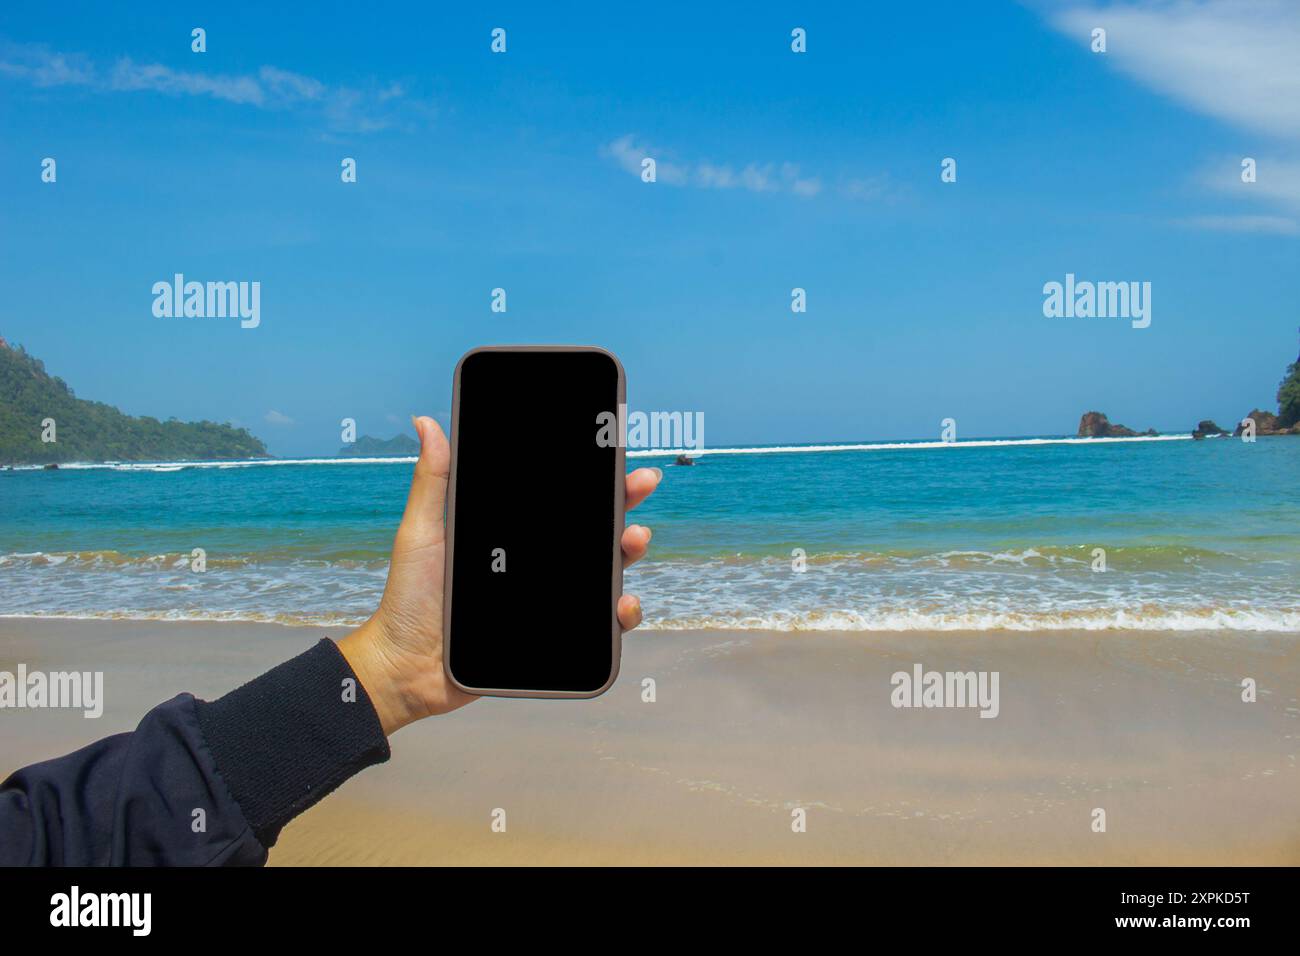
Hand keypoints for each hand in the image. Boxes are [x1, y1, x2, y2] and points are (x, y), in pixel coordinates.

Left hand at [338, 415, 660, 734]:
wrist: (405, 665)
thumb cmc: (408, 597)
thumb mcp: (422, 530)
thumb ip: (433, 479)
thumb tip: (425, 422)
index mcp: (513, 533)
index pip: (561, 499)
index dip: (592, 476)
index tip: (614, 449)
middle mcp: (537, 563)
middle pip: (593, 528)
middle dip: (624, 503)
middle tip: (640, 483)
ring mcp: (549, 599)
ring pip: (605, 571)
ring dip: (628, 551)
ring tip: (634, 539)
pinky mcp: (554, 636)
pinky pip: (600, 626)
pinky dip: (622, 615)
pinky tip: (624, 603)